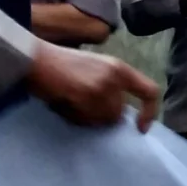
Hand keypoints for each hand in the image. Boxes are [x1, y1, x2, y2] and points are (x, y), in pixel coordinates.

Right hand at [25, 43, 160, 129]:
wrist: (36, 58)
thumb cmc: (62, 63)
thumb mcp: (96, 67)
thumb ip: (111, 85)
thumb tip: (118, 113)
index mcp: (119, 68)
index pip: (150, 91)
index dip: (150, 112)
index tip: (140, 127)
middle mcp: (114, 78)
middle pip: (118, 114)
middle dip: (101, 115)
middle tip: (79, 103)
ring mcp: (100, 89)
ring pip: (101, 120)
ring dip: (85, 117)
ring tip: (69, 101)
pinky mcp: (84, 98)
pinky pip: (85, 121)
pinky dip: (74, 118)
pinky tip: (62, 103)